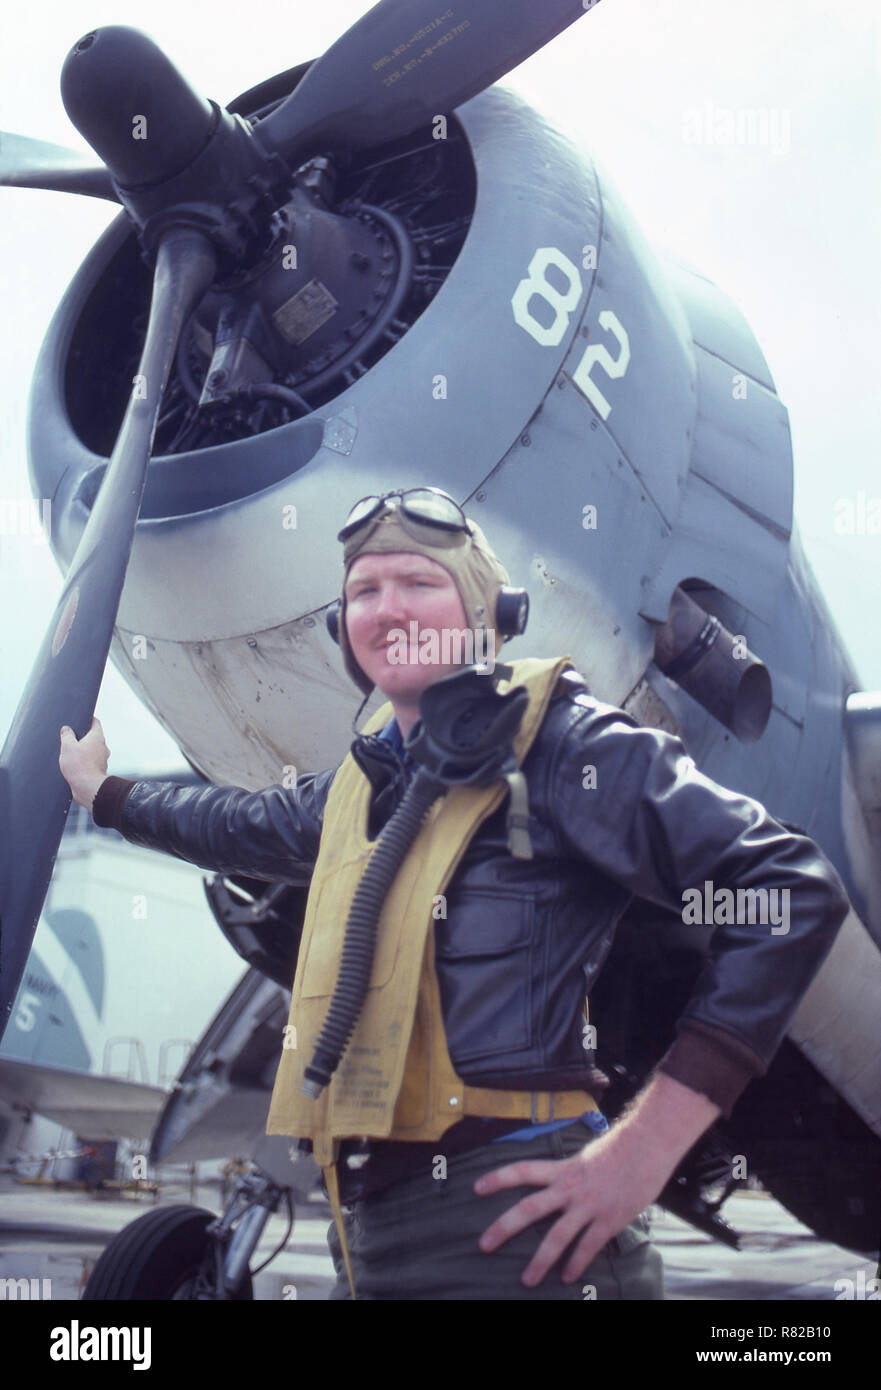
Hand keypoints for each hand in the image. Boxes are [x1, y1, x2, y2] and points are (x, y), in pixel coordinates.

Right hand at [59, 717, 110, 810]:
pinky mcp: (98, 769)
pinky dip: (84, 761)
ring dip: (83, 750)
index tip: (81, 718)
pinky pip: (91, 761)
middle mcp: (102, 747)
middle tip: (71, 737)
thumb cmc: (79, 766)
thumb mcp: (67, 747)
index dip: (88, 719)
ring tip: (71, 753)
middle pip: (93, 736)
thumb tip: (66, 729)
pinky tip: (75, 764)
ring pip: (92, 750)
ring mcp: (102, 759)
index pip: (95, 722)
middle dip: (83, 736)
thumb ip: (67, 736)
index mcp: (97, 737)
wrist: (88, 788)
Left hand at [473, 1125, 668, 1287]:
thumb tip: (561, 1185)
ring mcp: (589, 1205)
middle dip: (504, 1227)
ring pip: (557, 1237)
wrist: (648, 1145)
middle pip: (530, 1208)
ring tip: (527, 1280)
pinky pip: (588, 1247)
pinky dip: (577, 1264)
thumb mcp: (587, 1156)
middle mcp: (570, 1188)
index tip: (476, 1187)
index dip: (498, 1178)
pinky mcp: (609, 1220)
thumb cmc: (620, 1147)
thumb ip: (571, 1173)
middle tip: (484, 1244)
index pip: (523, 1170)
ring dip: (540, 1261)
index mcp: (563, 1168)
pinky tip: (568, 1278)